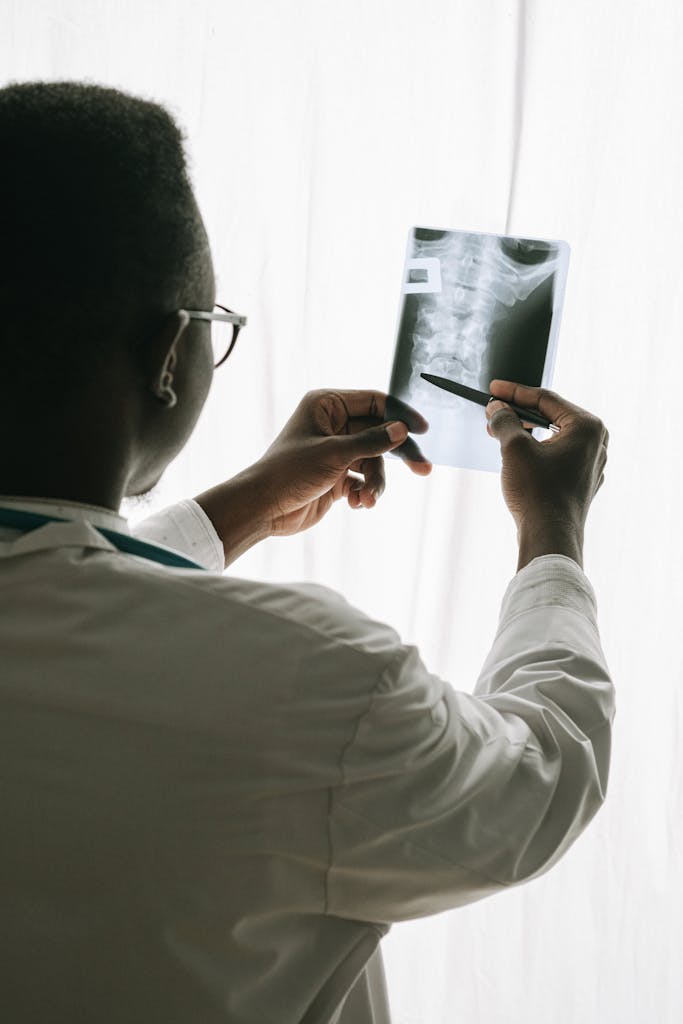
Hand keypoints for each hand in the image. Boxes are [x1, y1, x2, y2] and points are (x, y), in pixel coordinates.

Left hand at [253, 388, 431, 535]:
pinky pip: (364, 479)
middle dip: (397, 456)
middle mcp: (333, 424)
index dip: (400, 415)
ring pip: (374, 461)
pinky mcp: (336, 475)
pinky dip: (364, 492)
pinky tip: (355, 503)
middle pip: (380, 434)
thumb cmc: (289, 472)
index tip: (422, 430)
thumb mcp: (334, 454)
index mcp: (327, 405)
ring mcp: (336, 450)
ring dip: (375, 482)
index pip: (374, 402)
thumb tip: (402, 429)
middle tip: (423, 469)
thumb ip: (372, 441)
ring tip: (366, 499)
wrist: (264, 508)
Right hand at [485, 380, 608, 568]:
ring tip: (499, 434)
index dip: (514, 392)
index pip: (546, 399)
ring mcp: (590, 464)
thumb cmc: (538, 493)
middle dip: (518, 414)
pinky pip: (556, 456)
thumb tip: (497, 408)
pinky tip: (515, 457)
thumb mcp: (514, 448)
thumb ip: (505, 421)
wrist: (549, 537)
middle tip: (492, 413)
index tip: (493, 390)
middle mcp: (596, 443)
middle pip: (551, 417)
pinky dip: (535, 452)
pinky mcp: (581, 482)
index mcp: (587, 426)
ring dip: (524, 434)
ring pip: (553, 437)